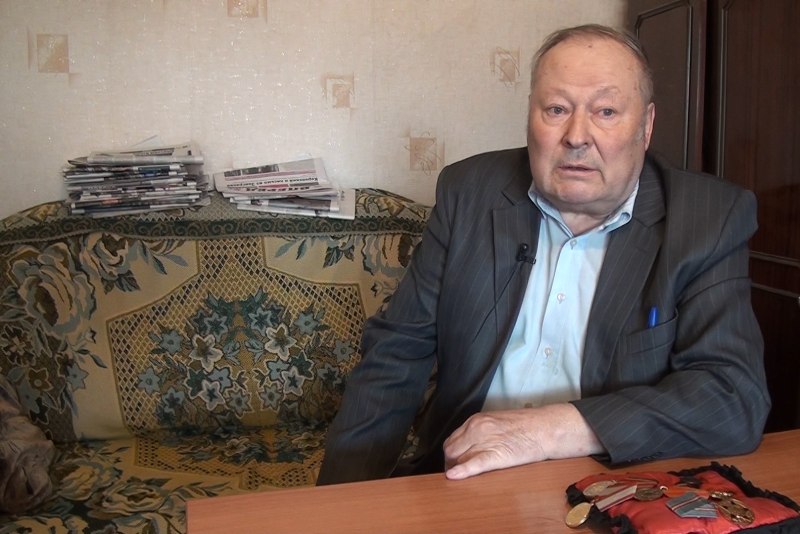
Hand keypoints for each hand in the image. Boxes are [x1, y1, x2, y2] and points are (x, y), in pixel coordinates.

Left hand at [442, 403, 603, 479]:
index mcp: (476, 420)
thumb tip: (468, 446)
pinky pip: (473, 464)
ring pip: (458, 458)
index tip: (454, 462)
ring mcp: (485, 441)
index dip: (451, 454)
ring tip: (461, 478)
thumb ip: (480, 432)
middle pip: (451, 450)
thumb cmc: (525, 426)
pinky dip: (462, 471)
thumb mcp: (496, 422)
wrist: (545, 428)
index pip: (452, 440)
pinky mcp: (496, 454)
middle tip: (456, 473)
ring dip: (456, 469)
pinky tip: (453, 477)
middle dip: (450, 463)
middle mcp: (476, 428)